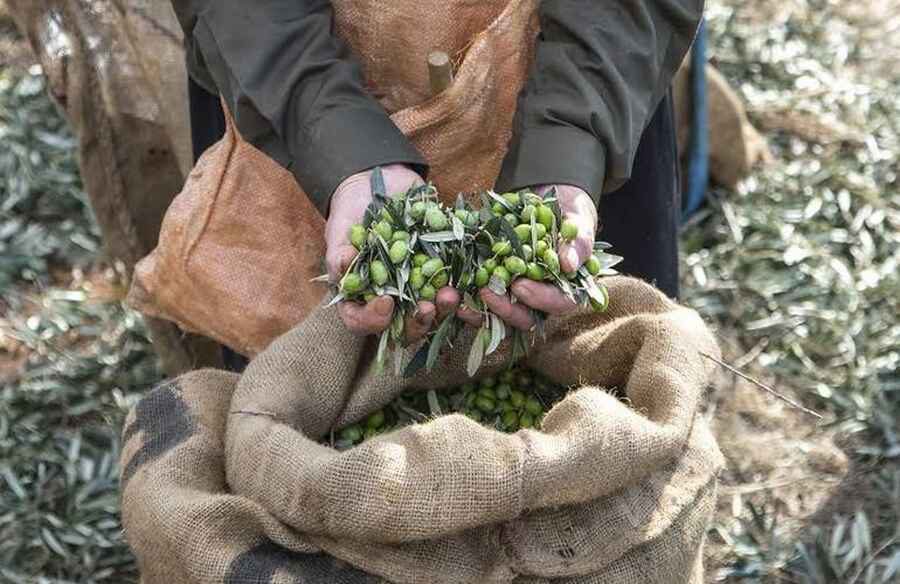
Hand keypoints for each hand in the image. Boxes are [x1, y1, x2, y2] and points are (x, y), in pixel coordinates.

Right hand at [325, 165, 460, 340]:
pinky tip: (468, 281)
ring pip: (431, 313)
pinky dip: (461, 287)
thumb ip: (339, 252)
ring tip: (450, 294)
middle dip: (416, 323)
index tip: (386, 302)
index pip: (360, 321)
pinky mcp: (439, 272)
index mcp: (359, 296)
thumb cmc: (353, 211)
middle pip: (401, 327)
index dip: (372, 320)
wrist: (380, 183)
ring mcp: (416, 288)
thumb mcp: (341, 229)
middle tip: (426, 309)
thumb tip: (346, 262)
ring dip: (443, 309)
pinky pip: (452, 287)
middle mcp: (388, 298)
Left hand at [466, 185, 597, 330]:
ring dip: (478, 311)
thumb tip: (569, 265)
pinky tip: (450, 291)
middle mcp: (542, 299)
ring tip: (459, 298)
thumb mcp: (579, 221)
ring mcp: (516, 296)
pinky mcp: (495, 288)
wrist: (548, 202)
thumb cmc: (570, 215)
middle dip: (504, 309)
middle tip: (487, 292)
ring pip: (499, 317)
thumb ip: (579, 242)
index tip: (521, 286)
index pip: (559, 304)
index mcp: (568, 288)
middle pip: (525, 317)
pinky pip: (479, 302)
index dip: (540, 299)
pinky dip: (465, 299)